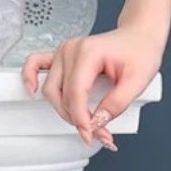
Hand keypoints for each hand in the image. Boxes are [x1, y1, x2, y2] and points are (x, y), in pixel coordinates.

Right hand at [20, 20, 167, 151]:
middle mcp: (71, 50)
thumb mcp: (138, 80)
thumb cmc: (141, 51)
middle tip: (98, 133)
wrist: (140, 36)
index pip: (76, 93)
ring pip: (51, 90)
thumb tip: (96, 123)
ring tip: (84, 123)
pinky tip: (31, 92)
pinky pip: (35, 64)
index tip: (91, 135)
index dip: (82, 119)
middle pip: (62, 95)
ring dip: (64, 110)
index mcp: (89, 53)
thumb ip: (117, 103)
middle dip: (77, 119)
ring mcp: (63, 51)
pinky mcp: (60, 55)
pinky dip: (30, 77)